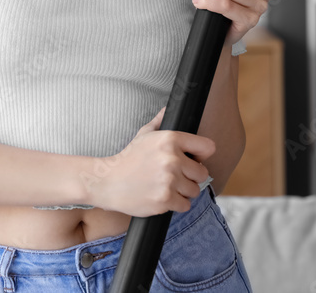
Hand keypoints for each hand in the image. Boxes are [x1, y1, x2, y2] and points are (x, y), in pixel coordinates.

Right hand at [86, 106, 215, 216]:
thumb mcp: (143, 135)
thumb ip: (159, 122)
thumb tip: (168, 109)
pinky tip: (162, 197)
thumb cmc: (128, 159)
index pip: (207, 147)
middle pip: (202, 173)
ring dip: (183, 192)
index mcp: (170, 139)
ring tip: (166, 186)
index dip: (201, 155)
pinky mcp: (165, 199)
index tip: (193, 159)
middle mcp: (172, 159)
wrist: (108, 181)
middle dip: (191, 177)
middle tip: (175, 176)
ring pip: (194, 190)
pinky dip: (176, 204)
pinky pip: (185, 205)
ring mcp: (169, 180)